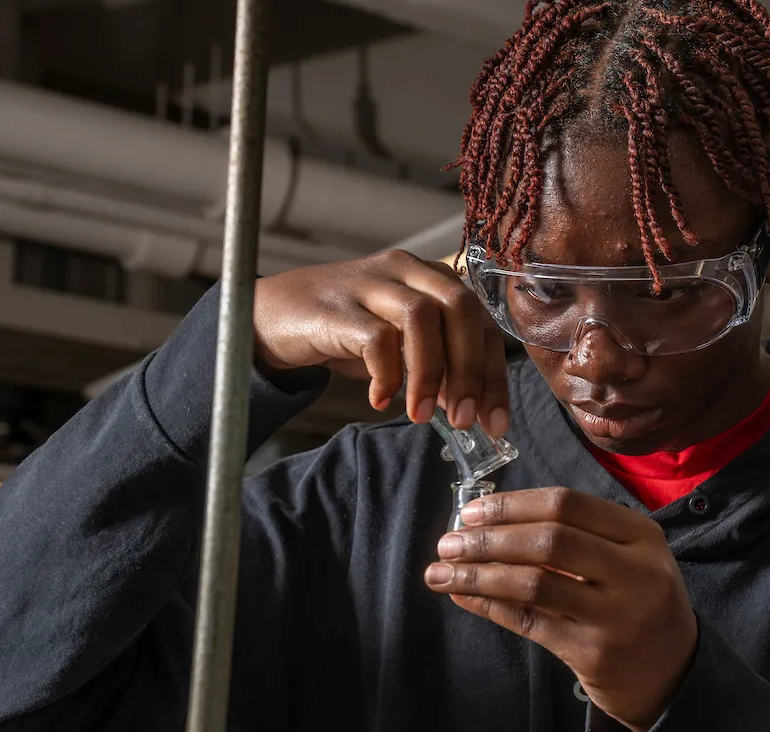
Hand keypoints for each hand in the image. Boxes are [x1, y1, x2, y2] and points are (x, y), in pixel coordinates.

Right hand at [253, 251, 508, 433]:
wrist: (274, 316)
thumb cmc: (346, 331)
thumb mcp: (401, 346)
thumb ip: (437, 366)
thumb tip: (470, 407)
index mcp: (431, 278)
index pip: (480, 321)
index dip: (493, 373)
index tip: (495, 421)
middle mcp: (406, 271)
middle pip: (460, 308)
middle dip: (470, 370)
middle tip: (464, 419)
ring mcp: (370, 283)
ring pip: (422, 316)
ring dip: (430, 374)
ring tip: (421, 415)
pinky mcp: (337, 306)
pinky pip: (376, 338)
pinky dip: (386, 373)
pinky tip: (381, 399)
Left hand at [424, 487, 697, 731]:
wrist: (672, 672)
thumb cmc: (636, 600)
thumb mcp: (624, 557)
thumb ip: (571, 537)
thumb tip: (484, 524)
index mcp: (641, 534)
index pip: (567, 504)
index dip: (513, 504)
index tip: (471, 511)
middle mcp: (635, 570)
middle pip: (549, 539)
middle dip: (489, 538)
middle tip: (448, 542)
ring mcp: (617, 615)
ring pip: (535, 583)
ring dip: (479, 574)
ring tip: (441, 572)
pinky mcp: (594, 653)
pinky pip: (530, 622)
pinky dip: (490, 606)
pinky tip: (463, 597)